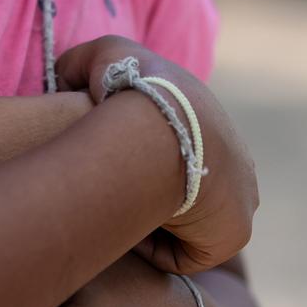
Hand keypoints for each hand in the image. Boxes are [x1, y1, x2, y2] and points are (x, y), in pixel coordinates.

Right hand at [54, 36, 257, 274]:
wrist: (159, 125)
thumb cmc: (133, 88)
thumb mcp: (104, 55)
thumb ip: (83, 65)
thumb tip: (67, 82)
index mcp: (211, 124)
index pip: (181, 148)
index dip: (143, 159)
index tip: (113, 165)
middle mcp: (234, 161)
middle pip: (190, 188)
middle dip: (152, 194)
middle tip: (112, 195)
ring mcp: (239, 198)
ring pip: (190, 220)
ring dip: (152, 220)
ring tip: (111, 215)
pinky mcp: (232, 232)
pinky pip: (188, 251)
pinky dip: (156, 246)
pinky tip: (128, 232)